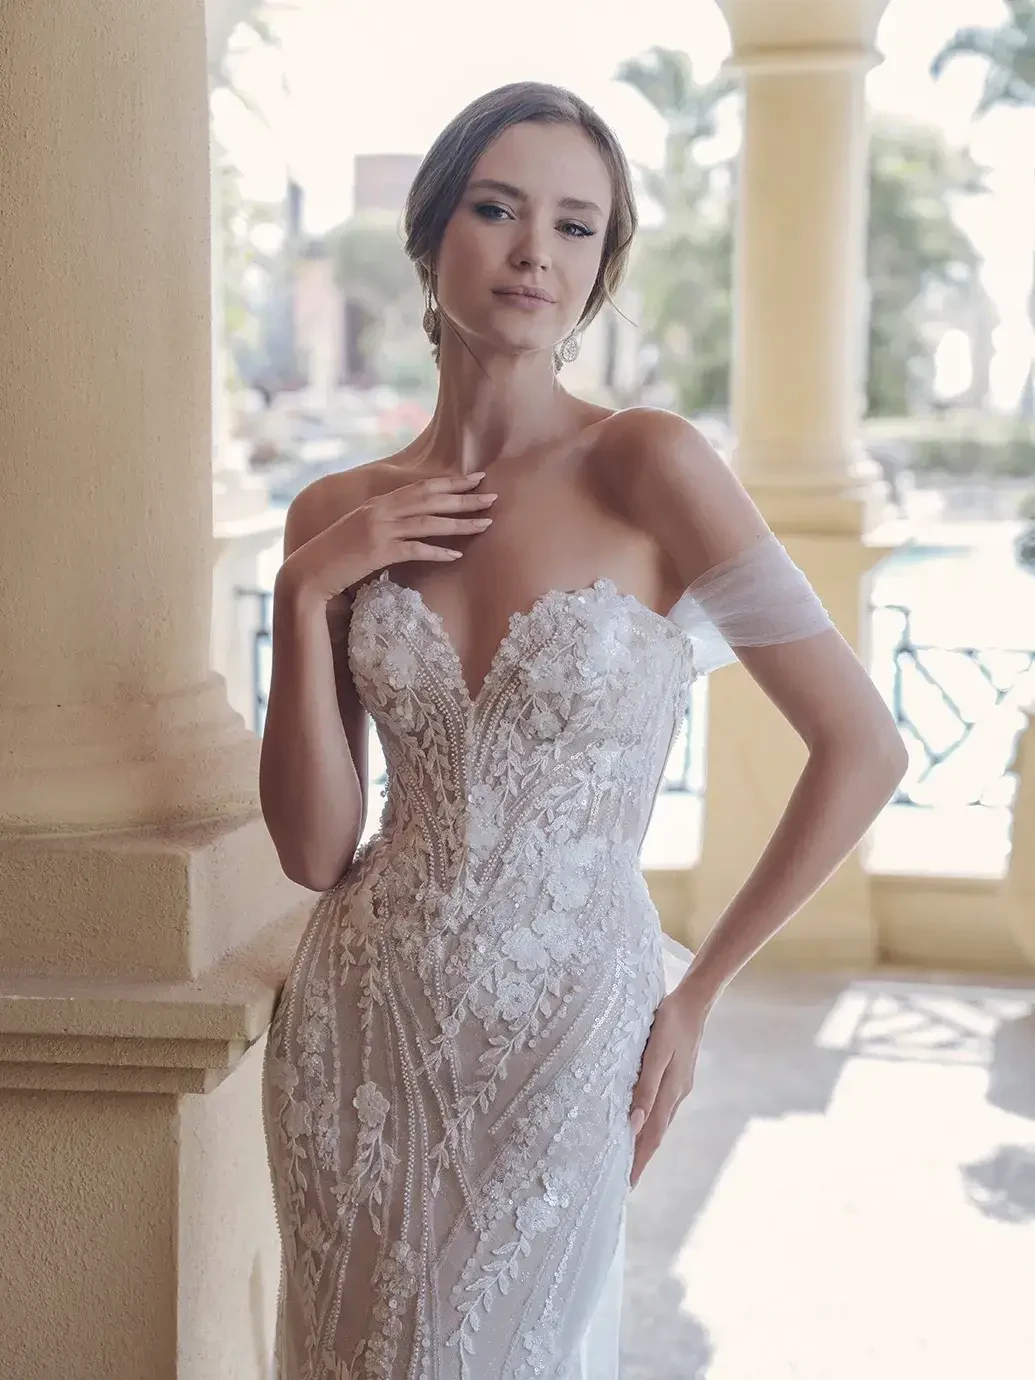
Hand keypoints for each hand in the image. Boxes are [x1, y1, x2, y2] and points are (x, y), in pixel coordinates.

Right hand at [281, 471, 497, 604]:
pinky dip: (438, 551)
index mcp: (379, 502)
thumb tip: (409, 519)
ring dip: (460, 523)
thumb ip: (384, 520)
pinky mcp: (379, 552)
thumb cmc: (337, 553)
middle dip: (463, 497)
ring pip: (429, 522)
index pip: (422, 487)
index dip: (451, 482)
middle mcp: (381, 510)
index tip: (476, 478)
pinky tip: (456, 555)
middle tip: (491, 496)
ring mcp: (380, 530)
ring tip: (485, 524)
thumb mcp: (361, 528)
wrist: (310, 570)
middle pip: (431, 499)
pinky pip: (415, 549)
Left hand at [628, 985, 708, 1189]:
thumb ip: (645, 1086)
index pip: (651, 1136)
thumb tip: (635, 1122)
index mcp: (670, 1092)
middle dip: (641, 1158)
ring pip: (660, 1122)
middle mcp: (676, 1095)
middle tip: (625, 1182)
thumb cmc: (670, 1022)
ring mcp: (680, 1086)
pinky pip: (663, 1107)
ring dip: (646, 1142)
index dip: (639, 1160)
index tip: (627, 1186)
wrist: (694, 1001)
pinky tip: (644, 1123)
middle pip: (656, 1134)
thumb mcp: (655, 1051)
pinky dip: (652, 1122)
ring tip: (631, 1159)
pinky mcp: (679, 1077)